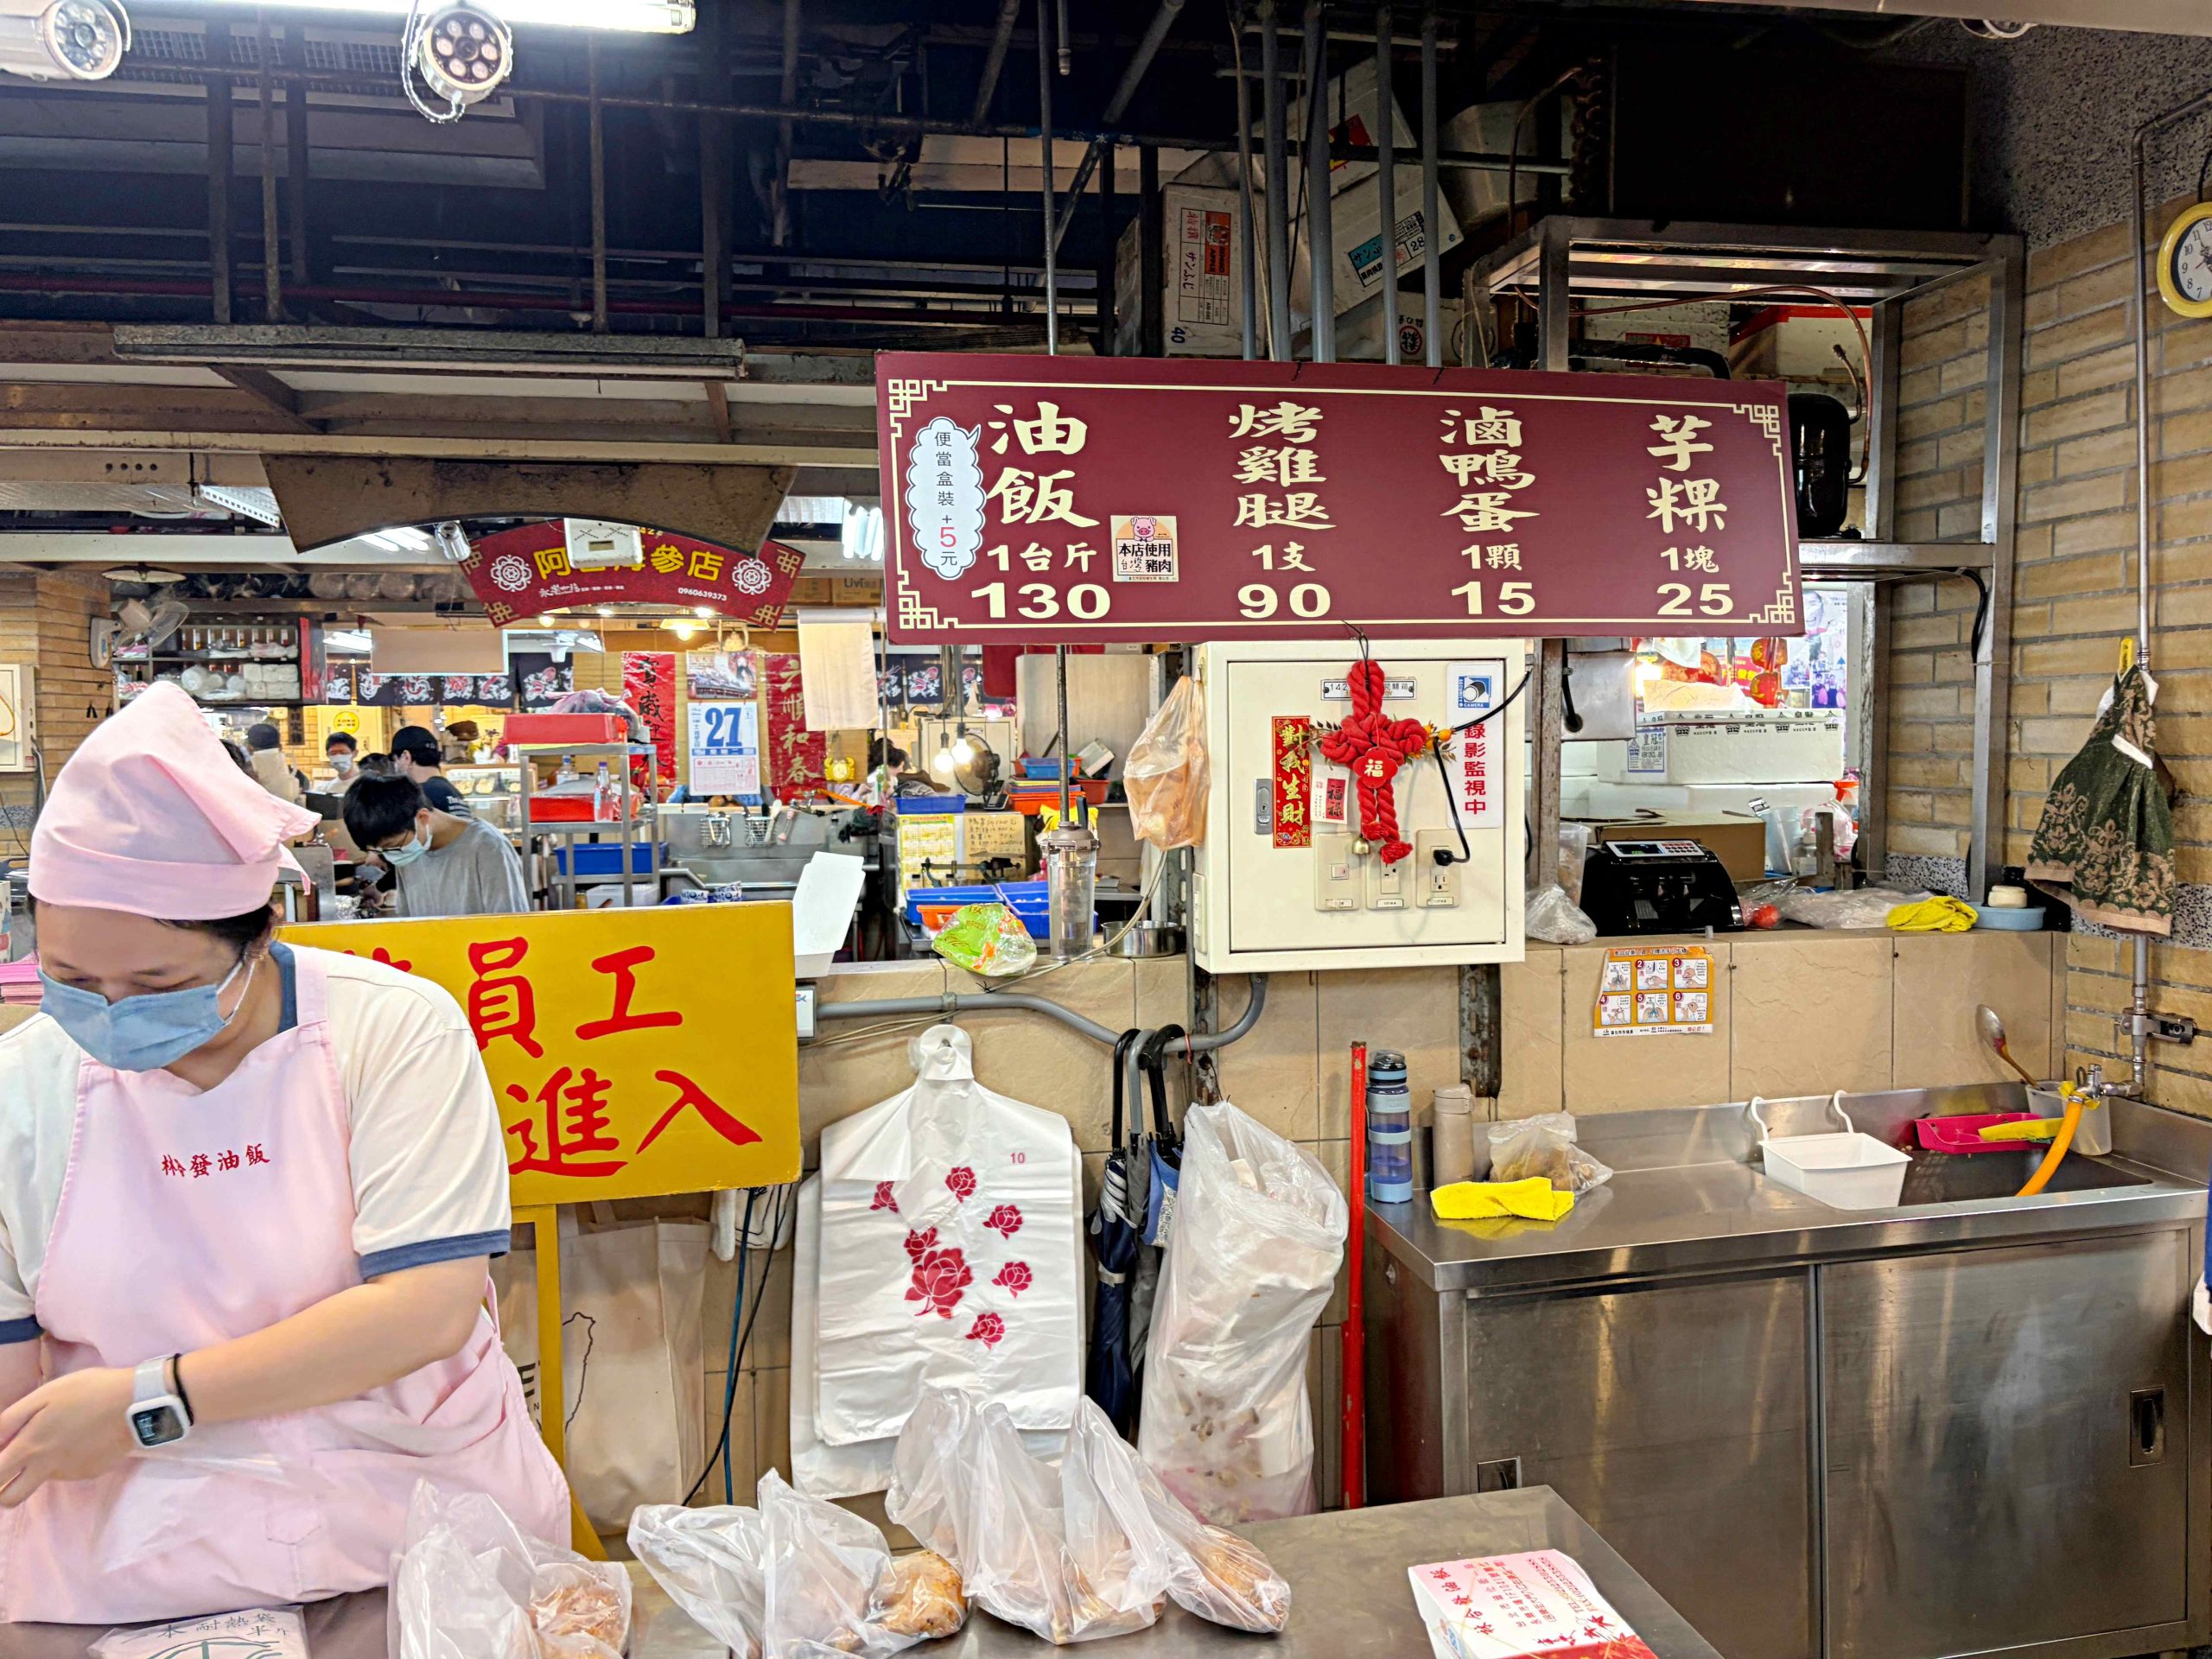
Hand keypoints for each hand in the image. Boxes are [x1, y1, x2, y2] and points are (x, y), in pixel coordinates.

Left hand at [0, 1366, 135, 1506]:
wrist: (137, 1403)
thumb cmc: (88, 1391)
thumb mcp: (44, 1395)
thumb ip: (11, 1419)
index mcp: (29, 1447)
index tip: (1, 1461)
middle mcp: (46, 1468)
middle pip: (10, 1498)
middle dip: (3, 1489)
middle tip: (12, 1468)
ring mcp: (70, 1473)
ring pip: (42, 1481)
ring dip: (41, 1468)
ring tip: (62, 1437)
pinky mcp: (91, 1472)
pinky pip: (70, 1471)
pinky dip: (70, 1459)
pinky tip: (84, 1438)